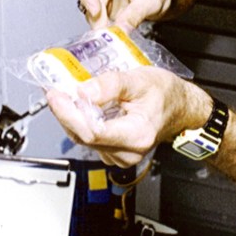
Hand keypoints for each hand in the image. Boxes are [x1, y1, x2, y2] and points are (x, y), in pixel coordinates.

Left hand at [44, 67, 210, 166]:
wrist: (180, 107)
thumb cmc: (165, 94)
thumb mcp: (140, 79)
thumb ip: (111, 84)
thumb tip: (82, 92)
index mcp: (136, 135)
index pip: (92, 132)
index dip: (69, 114)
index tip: (56, 96)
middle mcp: (128, 152)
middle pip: (84, 136)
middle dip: (65, 113)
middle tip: (55, 91)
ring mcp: (120, 156)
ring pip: (83, 139)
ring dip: (70, 117)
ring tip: (65, 95)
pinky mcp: (114, 153)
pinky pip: (89, 139)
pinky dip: (80, 122)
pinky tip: (79, 107)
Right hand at [74, 0, 174, 28]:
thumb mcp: (151, 1)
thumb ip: (134, 16)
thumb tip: (119, 32)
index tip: (95, 11)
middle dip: (95, 14)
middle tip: (104, 30)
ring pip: (89, 7)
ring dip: (97, 22)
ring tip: (111, 32)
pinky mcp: (104, 3)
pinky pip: (96, 15)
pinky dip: (102, 25)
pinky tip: (112, 30)